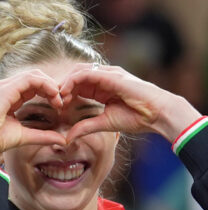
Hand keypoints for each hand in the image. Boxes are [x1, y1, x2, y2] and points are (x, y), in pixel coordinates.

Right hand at [0, 69, 67, 153]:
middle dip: (51, 87)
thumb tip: (62, 140)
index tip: (59, 107)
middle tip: (62, 101)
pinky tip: (53, 95)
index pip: (32, 87)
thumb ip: (42, 136)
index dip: (49, 93)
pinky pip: (31, 79)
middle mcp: (5, 88)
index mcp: (8, 97)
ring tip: (59, 99)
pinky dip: (45, 84)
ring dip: (50, 85)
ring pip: (35, 75)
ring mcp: (4, 86)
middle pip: (35, 77)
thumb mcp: (24, 136)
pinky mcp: (6, 88)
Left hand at [60, 64, 200, 141]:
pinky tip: (65, 94)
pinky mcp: (111, 75)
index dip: (64, 93)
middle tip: (53, 101)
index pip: (77, 84)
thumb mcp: (104, 123)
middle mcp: (105, 77)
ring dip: (64, 84)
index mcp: (102, 87)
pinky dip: (72, 82)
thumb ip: (85, 127)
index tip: (57, 107)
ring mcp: (108, 74)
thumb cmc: (136, 117)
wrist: (157, 114)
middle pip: (75, 75)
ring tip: (58, 98)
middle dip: (61, 87)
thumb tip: (67, 138)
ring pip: (78, 71)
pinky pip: (86, 73)